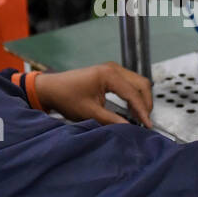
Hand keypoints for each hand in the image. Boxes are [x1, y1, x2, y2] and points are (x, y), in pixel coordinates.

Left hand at [34, 62, 153, 127]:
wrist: (50, 88)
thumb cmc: (65, 97)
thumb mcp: (89, 112)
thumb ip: (112, 120)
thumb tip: (130, 128)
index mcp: (108, 75)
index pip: (133, 93)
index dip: (142, 111)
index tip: (147, 125)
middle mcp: (113, 68)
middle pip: (141, 84)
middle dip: (146, 103)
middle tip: (145, 121)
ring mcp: (112, 69)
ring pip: (137, 82)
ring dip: (141, 99)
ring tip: (140, 117)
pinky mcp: (110, 74)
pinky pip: (130, 83)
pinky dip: (134, 95)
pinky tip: (132, 109)